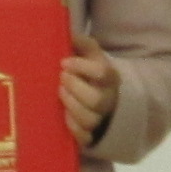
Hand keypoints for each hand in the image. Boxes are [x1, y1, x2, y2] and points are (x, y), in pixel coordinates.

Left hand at [59, 34, 119, 148]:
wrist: (105, 99)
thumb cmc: (91, 74)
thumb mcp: (92, 56)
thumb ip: (83, 44)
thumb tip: (70, 34)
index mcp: (110, 78)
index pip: (102, 73)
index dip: (82, 67)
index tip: (64, 62)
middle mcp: (108, 99)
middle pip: (96, 100)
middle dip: (75, 88)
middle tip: (61, 77)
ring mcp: (101, 118)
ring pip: (90, 119)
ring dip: (71, 105)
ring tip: (60, 92)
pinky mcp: (91, 134)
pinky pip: (84, 137)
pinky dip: (73, 127)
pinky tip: (63, 114)